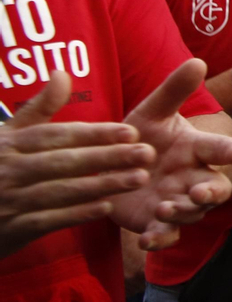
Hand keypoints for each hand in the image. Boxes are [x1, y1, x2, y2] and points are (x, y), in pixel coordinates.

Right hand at [0, 71, 153, 258]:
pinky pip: (48, 220)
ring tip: (139, 178)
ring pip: (61, 191)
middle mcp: (10, 170)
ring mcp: (10, 200)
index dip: (96, 134)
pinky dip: (76, 214)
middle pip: (64, 161)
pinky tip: (106, 207)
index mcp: (11, 144)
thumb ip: (40, 107)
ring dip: (102, 185)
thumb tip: (62, 73)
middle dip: (108, 157)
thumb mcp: (9, 135)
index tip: (132, 132)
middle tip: (147, 154)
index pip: (58, 136)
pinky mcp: (12, 228)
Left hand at [108, 59, 231, 249]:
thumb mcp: (152, 112)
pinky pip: (165, 235)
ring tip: (166, 207)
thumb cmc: (137, 137)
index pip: (219, 150)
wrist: (107, 167)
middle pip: (215, 189)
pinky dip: (159, 239)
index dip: (228, 152)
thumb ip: (174, 90)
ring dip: (183, 213)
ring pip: (192, 213)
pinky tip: (146, 239)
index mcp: (196, 150)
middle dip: (211, 192)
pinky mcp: (156, 223)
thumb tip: (198, 60)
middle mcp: (193, 177)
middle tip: (199, 191)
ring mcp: (177, 202)